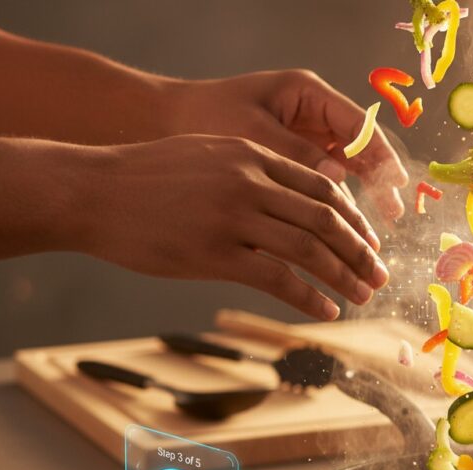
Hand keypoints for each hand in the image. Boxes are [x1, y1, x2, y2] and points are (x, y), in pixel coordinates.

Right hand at [81, 135, 389, 319]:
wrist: (93, 191)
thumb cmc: (147, 179)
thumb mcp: (207, 157)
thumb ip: (252, 174)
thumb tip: (290, 205)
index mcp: (253, 154)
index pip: (322, 188)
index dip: (355, 220)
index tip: (370, 244)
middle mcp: (250, 180)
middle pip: (326, 219)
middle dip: (361, 252)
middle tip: (380, 277)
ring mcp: (234, 215)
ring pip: (310, 249)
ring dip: (344, 277)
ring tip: (363, 297)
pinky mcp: (216, 253)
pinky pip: (279, 279)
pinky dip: (310, 299)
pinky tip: (327, 312)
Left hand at [164, 69, 408, 219]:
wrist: (162, 122)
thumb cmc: (202, 118)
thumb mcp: (250, 135)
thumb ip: (296, 155)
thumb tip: (338, 180)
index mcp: (306, 94)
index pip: (359, 125)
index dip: (382, 156)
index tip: (398, 184)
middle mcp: (311, 114)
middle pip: (360, 149)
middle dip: (379, 184)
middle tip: (394, 217)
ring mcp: (303, 136)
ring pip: (346, 170)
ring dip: (361, 202)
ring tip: (373, 237)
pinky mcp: (291, 160)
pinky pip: (323, 183)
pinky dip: (334, 208)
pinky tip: (343, 234)